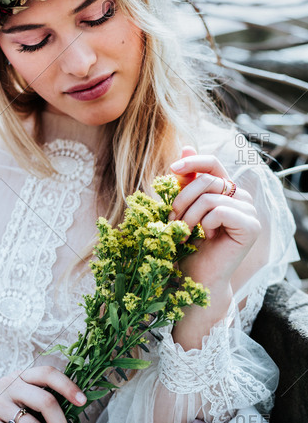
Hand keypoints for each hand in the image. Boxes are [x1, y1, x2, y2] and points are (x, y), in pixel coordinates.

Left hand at [168, 145, 260, 288]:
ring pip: (209, 197)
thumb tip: (186, 147)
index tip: (171, 169)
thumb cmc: (188, 243)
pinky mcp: (251, 226)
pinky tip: (206, 236)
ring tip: (184, 232)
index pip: (211, 163)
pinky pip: (220, 211)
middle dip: (182, 200)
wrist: (197, 276)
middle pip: (206, 180)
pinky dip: (206, 223)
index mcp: (225, 189)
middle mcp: (240, 196)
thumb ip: (187, 180)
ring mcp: (249, 210)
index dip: (192, 162)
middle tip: (171, 220)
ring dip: (189, 216)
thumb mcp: (183, 207)